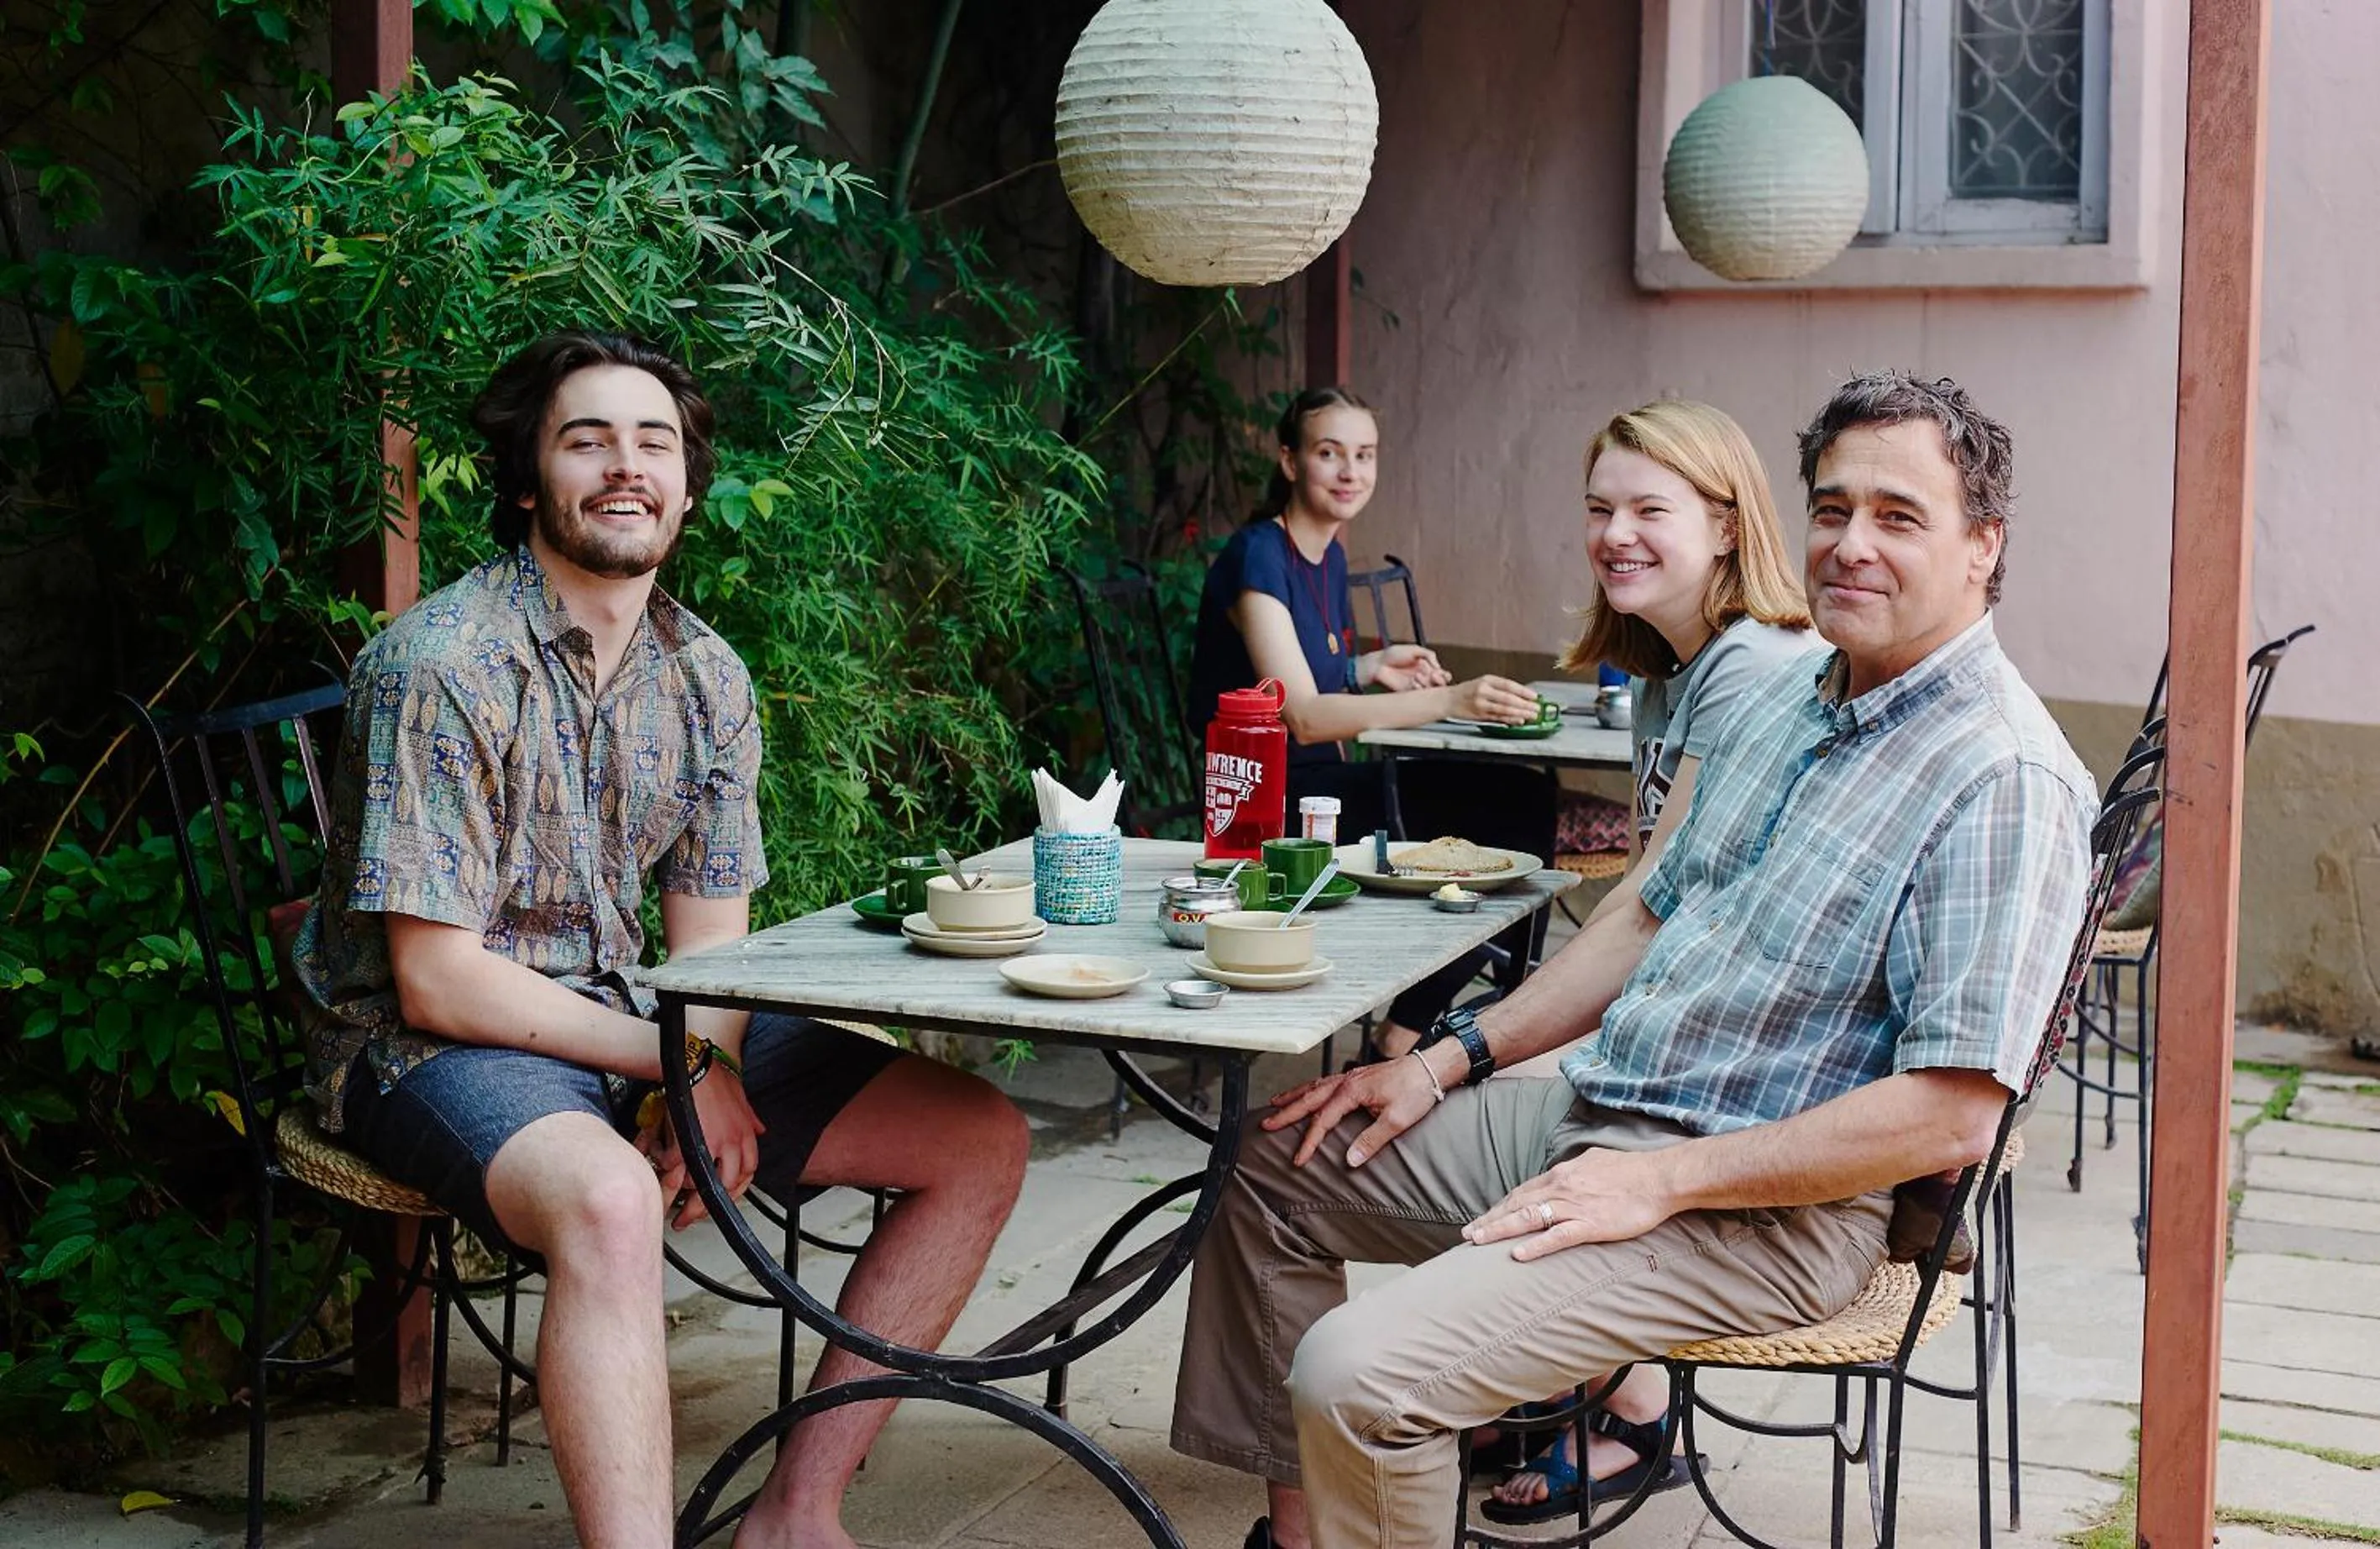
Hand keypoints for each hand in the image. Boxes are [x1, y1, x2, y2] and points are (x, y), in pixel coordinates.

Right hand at [648, 1069, 767, 1229]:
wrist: (697, 1064)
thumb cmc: (716, 1078)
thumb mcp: (742, 1099)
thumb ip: (752, 1119)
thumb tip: (761, 1130)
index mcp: (745, 1136)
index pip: (747, 1173)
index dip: (735, 1191)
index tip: (722, 1200)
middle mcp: (732, 1143)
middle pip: (726, 1187)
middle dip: (706, 1208)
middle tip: (689, 1218)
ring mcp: (711, 1144)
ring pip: (701, 1184)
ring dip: (685, 1197)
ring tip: (672, 1206)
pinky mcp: (688, 1141)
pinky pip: (677, 1168)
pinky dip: (668, 1173)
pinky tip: (663, 1172)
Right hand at [1263, 1052, 1445, 1168]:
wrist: (1431, 1068)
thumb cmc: (1416, 1090)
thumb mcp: (1397, 1120)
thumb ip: (1371, 1140)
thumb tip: (1350, 1159)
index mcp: (1352, 1091)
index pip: (1323, 1120)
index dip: (1309, 1141)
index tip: (1299, 1158)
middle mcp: (1346, 1081)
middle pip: (1309, 1099)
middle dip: (1287, 1113)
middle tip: (1267, 1124)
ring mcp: (1351, 1076)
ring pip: (1314, 1087)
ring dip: (1294, 1097)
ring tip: (1277, 1104)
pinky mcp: (1358, 1076)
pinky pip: (1325, 1082)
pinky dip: (1311, 1088)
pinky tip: (1308, 1093)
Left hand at [1373, 643, 1451, 692]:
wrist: (1378, 664)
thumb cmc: (1392, 655)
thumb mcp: (1414, 649)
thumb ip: (1429, 654)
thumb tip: (1438, 666)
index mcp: (1426, 666)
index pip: (1441, 674)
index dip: (1443, 675)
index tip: (1439, 671)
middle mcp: (1423, 677)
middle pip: (1439, 684)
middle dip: (1439, 680)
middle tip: (1433, 675)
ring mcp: (1416, 685)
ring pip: (1431, 690)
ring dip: (1427, 683)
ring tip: (1417, 675)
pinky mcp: (1408, 692)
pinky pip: (1419, 695)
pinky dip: (1419, 688)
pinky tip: (1413, 681)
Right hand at [1450, 675, 1540, 725]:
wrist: (1447, 700)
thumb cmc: (1467, 692)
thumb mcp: (1483, 683)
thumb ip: (1500, 689)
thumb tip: (1521, 696)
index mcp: (1487, 680)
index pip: (1509, 685)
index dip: (1523, 691)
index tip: (1535, 696)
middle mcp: (1483, 690)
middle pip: (1508, 698)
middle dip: (1525, 704)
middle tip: (1537, 708)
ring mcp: (1480, 703)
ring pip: (1504, 709)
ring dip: (1520, 713)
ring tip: (1532, 715)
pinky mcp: (1479, 715)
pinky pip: (1498, 718)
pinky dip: (1510, 719)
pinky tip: (1519, 720)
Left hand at [1462, 1148, 1676, 1260]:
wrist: (1660, 1177)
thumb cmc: (1632, 1170)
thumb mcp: (1594, 1161)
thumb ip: (1575, 1171)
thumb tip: (1565, 1173)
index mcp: (1562, 1174)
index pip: (1523, 1191)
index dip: (1502, 1206)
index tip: (1485, 1217)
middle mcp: (1562, 1187)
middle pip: (1517, 1204)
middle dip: (1490, 1219)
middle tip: (1468, 1234)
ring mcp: (1574, 1206)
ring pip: (1528, 1218)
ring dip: (1500, 1230)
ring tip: (1478, 1242)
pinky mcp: (1591, 1224)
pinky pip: (1557, 1236)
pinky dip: (1535, 1245)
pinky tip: (1517, 1255)